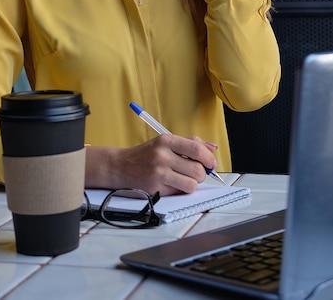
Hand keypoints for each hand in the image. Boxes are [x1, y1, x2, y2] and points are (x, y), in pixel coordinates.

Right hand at [85, 135, 218, 195]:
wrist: (120, 167)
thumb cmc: (146, 154)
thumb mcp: (165, 143)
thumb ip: (190, 144)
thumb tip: (213, 148)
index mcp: (166, 141)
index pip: (196, 149)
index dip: (209, 158)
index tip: (211, 163)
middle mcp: (162, 156)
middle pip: (197, 169)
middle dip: (201, 173)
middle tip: (195, 172)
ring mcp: (158, 174)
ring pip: (191, 184)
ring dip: (192, 183)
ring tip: (184, 178)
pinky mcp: (155, 189)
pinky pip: (179, 192)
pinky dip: (180, 189)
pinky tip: (172, 183)